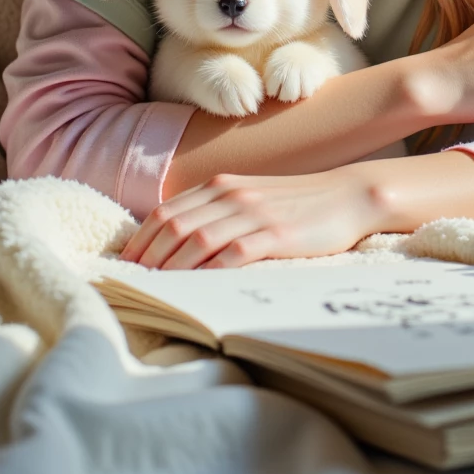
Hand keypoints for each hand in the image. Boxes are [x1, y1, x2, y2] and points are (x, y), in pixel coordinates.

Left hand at [119, 166, 382, 269]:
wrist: (347, 195)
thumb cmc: (298, 203)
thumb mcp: (251, 198)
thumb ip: (218, 211)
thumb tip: (181, 239)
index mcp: (222, 186)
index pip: (166, 211)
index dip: (141, 238)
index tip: (126, 263)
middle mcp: (232, 195)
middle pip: (174, 225)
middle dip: (148, 255)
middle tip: (132, 281)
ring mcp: (253, 214)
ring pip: (197, 238)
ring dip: (170, 265)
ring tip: (154, 288)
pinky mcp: (276, 234)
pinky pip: (233, 253)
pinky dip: (209, 270)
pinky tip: (196, 287)